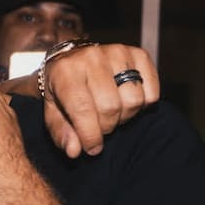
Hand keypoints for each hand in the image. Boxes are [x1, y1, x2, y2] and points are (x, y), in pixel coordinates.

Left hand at [41, 43, 158, 157]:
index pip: (83, 109)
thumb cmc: (62, 92)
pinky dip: (142, 105)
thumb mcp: (53, 113)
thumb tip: (75, 151)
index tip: (92, 149)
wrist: (72, 61)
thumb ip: (62, 134)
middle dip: (106, 127)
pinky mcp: (138, 54)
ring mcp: (117, 52)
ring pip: (134, 101)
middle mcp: (92, 57)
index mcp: (65, 71)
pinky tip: (124, 101)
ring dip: (124, 117)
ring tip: (111, 113)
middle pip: (111, 108)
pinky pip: (152, 92)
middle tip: (99, 126)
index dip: (90, 136)